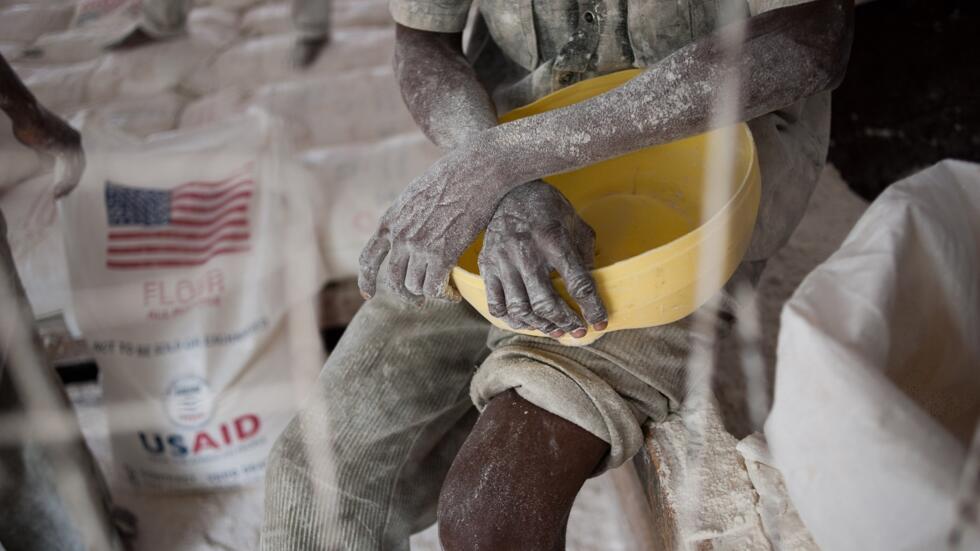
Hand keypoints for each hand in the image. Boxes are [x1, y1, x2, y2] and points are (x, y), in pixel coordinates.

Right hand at [12, 104, 84, 196]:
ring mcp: (73, 144)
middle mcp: (76, 140)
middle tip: (64, 194)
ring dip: (68, 184)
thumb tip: (49, 166)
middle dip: (72, 181)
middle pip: (79, 166)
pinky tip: (58, 190)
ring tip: (59, 195)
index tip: (64, 184)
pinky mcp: (66, 148)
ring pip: (76, 170)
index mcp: (72, 137)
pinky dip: (65, 181)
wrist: (26, 113)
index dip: (71, 173)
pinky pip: (70, 170)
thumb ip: (47, 153)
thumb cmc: (28, 125)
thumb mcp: (40, 142)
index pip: (77, 160)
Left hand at [358, 153, 499, 302]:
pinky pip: (436, 288)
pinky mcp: (442, 255)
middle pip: (393, 281)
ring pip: (416, 287)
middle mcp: (400, 237)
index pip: (368, 259)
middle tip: (418, 300)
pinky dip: (445, 295)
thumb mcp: (414, 194)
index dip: (367, 280)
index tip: (369, 293)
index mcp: (390, 221)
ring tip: (444, 289)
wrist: (474, 170)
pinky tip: (454, 293)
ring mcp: (419, 247)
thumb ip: (405, 217)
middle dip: (405, 294)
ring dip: (429, 292)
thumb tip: (406, 233)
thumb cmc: (451, 177)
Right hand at [478, 180, 606, 338]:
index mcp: (553, 238)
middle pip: (545, 302)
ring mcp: (502, 260)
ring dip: (541, 325)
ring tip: (555, 329)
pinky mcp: (487, 266)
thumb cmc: (547, 207)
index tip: (600, 322)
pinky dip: (513, 319)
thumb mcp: (574, 222)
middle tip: (577, 331)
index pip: (577, 282)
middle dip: (565, 322)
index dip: (592, 307)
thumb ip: (584, 254)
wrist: (508, 190)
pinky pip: (496, 305)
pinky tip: (527, 321)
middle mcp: (525, 251)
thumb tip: (589, 287)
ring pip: (520, 309)